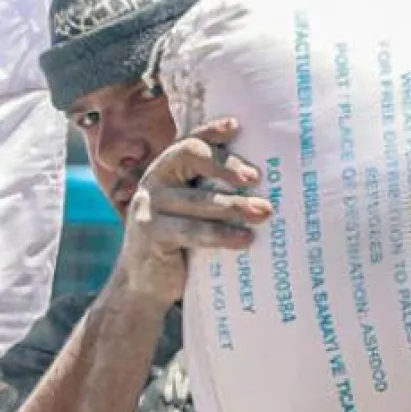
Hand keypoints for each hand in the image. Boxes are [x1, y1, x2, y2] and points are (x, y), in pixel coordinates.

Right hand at [113, 118, 272, 307]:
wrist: (144, 284)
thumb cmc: (180, 243)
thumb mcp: (191, 212)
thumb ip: (210, 193)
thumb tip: (266, 186)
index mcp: (167, 168)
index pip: (190, 140)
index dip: (212, 131)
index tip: (237, 127)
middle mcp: (155, 179)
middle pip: (190, 156)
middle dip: (226, 164)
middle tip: (256, 178)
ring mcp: (148, 205)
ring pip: (197, 199)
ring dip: (234, 206)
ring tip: (264, 213)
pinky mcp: (150, 233)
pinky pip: (191, 231)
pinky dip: (221, 235)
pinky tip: (244, 240)